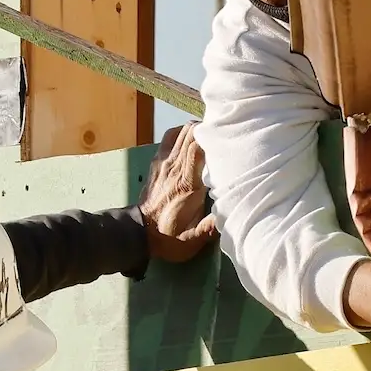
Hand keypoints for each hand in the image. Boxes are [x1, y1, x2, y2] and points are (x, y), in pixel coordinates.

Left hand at [140, 124, 217, 262]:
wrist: (140, 233)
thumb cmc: (169, 236)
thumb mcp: (191, 240)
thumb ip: (208, 228)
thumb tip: (227, 214)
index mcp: (187, 184)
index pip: (197, 148)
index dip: (214, 137)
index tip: (230, 138)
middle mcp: (175, 168)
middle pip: (191, 133)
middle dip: (210, 129)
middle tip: (224, 136)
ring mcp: (164, 162)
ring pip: (182, 131)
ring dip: (198, 129)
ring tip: (211, 136)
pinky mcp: (158, 161)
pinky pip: (171, 136)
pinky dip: (183, 132)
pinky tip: (193, 139)